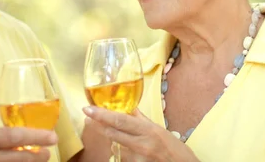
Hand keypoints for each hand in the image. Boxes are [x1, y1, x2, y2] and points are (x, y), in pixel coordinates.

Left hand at [83, 107, 199, 161]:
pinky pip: (122, 159)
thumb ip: (142, 119)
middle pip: (113, 132)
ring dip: (113, 141)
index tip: (87, 109)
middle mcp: (142, 144)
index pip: (120, 120)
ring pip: (115, 147)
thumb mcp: (160, 130)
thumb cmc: (176, 150)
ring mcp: (139, 159)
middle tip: (88, 118)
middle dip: (98, 125)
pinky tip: (126, 152)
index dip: (101, 114)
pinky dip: (121, 153)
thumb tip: (129, 108)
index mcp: (148, 130)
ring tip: (120, 138)